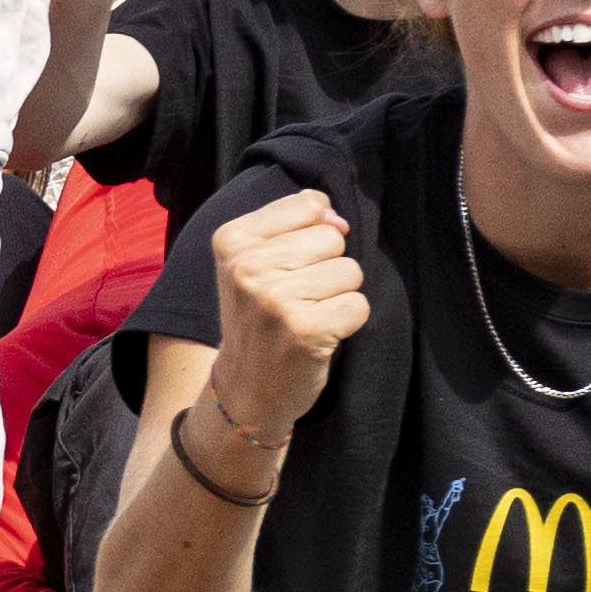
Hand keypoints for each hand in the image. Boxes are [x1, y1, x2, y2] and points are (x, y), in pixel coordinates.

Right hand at [199, 186, 367, 430]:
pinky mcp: (305, 330)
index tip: (289, 265)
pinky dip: (348, 322)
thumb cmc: (259, 317)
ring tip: (307, 315)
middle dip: (327, 267)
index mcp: (231, 240)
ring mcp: (275, 299)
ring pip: (350, 270)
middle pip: (332, 238)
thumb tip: (338, 220)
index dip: (313, 234)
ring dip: (338, 295)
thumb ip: (293, 224)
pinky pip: (359, 304)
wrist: (246, 386)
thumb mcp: (253, 261)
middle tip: (298, 297)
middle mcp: (247, 266)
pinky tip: (320, 335)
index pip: (309, 205)